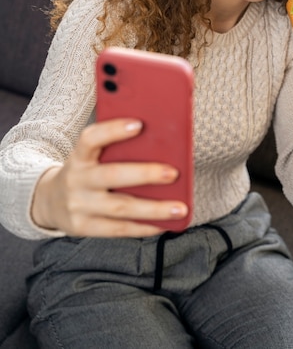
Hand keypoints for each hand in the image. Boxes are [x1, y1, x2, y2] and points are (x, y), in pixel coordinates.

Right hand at [31, 119, 188, 236]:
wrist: (50, 201)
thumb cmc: (85, 171)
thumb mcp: (90, 156)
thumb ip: (114, 149)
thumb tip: (158, 144)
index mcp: (79, 156)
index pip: (91, 138)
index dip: (113, 130)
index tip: (139, 124)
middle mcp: (76, 180)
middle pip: (112, 175)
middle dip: (145, 174)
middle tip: (173, 173)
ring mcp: (78, 205)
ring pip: (120, 207)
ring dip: (154, 209)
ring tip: (180, 208)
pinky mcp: (83, 227)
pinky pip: (118, 229)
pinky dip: (144, 227)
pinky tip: (164, 224)